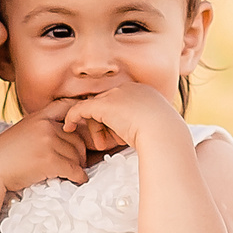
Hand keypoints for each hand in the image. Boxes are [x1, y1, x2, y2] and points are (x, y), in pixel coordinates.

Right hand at [0, 101, 88, 192]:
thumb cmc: (4, 154)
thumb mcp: (22, 131)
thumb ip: (41, 128)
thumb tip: (62, 137)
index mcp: (39, 116)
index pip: (68, 107)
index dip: (80, 116)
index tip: (86, 127)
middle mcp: (46, 126)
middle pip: (77, 138)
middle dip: (81, 152)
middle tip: (79, 161)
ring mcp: (48, 143)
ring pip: (77, 155)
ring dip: (79, 166)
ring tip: (75, 172)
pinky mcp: (50, 161)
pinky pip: (74, 169)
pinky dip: (79, 176)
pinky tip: (78, 179)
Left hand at [61, 81, 182, 153]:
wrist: (164, 133)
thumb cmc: (164, 136)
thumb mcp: (155, 126)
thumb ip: (143, 125)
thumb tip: (133, 133)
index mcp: (144, 92)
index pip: (122, 102)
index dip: (117, 120)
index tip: (117, 135)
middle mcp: (129, 88)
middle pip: (107, 104)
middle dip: (104, 123)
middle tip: (106, 142)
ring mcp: (116, 94)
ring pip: (96, 108)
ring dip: (96, 127)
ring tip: (102, 144)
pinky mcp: (103, 104)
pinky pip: (81, 109)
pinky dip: (73, 117)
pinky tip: (68, 127)